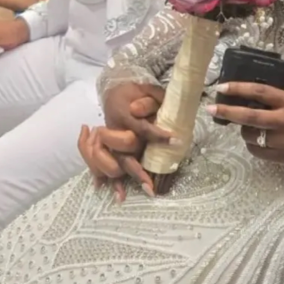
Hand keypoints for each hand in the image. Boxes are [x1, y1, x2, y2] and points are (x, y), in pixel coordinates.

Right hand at [87, 83, 178, 198]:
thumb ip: (151, 100)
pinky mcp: (109, 148)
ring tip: (145, 190)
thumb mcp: (146, 89)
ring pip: (115, 163)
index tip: (176, 141)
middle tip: (152, 185)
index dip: (159, 135)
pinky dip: (111, 181)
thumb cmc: (134, 92)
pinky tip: (119, 195)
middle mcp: (115, 130)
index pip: (143, 129)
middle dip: (138, 170)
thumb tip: (145, 112)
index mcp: (124, 115)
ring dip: (127, 179)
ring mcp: (110, 141)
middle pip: (126, 153)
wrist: (114, 92)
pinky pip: (107, 166)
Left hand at [206, 82, 283, 167]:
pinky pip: (256, 150)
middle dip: (227, 112)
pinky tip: (261, 140)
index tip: (222, 87)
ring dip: (244, 130)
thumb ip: (272, 100)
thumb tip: (241, 97)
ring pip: (250, 135)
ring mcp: (283, 141)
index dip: (239, 89)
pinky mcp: (280, 157)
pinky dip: (253, 144)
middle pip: (249, 116)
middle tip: (211, 108)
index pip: (260, 92)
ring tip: (252, 127)